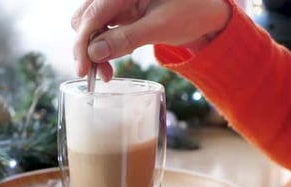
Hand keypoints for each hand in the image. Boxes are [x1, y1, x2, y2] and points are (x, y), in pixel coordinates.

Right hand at [71, 0, 231, 80]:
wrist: (207, 11)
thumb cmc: (191, 11)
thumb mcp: (160, 27)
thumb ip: (126, 38)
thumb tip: (94, 54)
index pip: (92, 16)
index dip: (83, 44)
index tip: (83, 71)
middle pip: (84, 20)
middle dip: (86, 49)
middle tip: (98, 75)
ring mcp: (117, 2)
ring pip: (89, 27)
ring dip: (93, 51)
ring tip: (107, 74)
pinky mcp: (120, 14)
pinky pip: (101, 31)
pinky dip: (102, 48)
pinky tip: (110, 62)